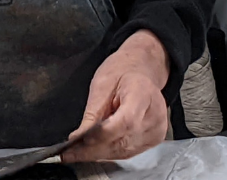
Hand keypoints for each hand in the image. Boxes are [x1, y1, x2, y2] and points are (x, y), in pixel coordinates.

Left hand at [63, 30, 170, 162]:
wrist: (141, 72)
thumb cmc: (121, 73)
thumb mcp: (101, 85)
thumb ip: (92, 114)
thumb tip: (78, 138)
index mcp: (144, 93)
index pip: (126, 122)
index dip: (102, 134)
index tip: (80, 140)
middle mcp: (155, 115)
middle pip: (122, 141)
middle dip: (93, 149)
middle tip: (69, 153)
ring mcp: (156, 130)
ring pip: (123, 151)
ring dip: (97, 154)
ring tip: (75, 154)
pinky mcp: (153, 140)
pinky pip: (127, 152)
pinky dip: (108, 153)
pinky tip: (91, 152)